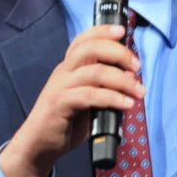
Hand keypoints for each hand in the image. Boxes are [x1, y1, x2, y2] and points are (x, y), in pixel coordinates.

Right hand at [0, 24, 142, 176]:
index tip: (122, 31)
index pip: (83, 40)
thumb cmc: (64, 122)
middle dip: (118, 53)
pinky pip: (89, 96)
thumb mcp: (85, 100)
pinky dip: (112, 98)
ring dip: (122, 80)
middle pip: (90, 49)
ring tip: (138, 92)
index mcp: (68, 67)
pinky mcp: (59, 104)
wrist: (38, 145)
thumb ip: (103, 88)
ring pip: (94, 72)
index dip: (102, 31)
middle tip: (137, 67)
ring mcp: (60, 87)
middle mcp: (63, 72)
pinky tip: (126, 105)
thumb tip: (130, 79)